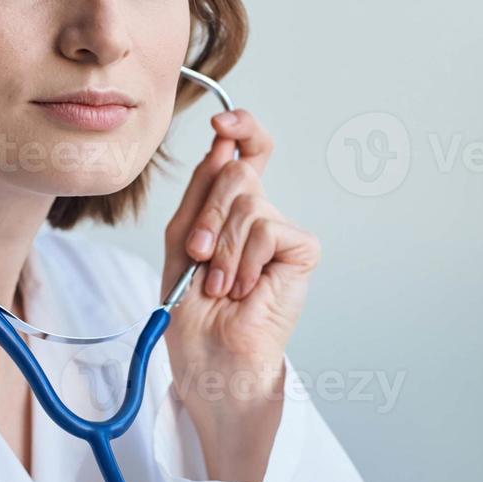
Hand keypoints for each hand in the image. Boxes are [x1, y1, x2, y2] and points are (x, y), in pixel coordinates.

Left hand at [160, 108, 320, 481]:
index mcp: (230, 209)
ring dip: (221, 249)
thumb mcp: (181, 240)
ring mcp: (281, 233)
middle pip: (237, 174)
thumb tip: (222, 146)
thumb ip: (200, 192)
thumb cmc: (192, 311)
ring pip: (249, 204)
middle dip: (207, 216)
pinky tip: (244, 288)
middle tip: (198, 256)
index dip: (240, 128)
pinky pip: (268, 229)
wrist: (208, 357)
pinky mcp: (301, 252)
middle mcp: (259, 215)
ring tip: (219, 284)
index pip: (246, 151)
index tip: (221, 124)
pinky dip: (245, 260)